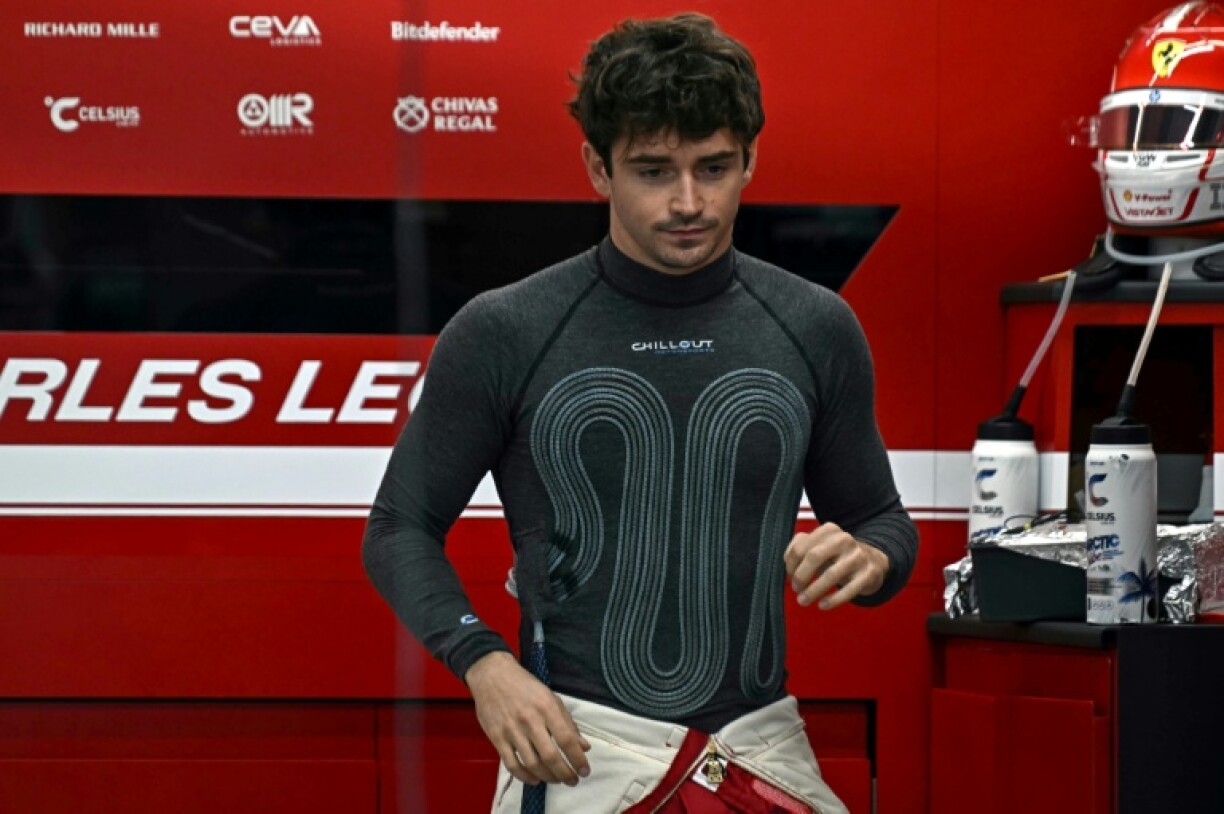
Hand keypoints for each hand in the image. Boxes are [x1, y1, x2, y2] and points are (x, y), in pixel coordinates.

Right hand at [465, 651, 591, 786]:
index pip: (566, 739)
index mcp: (547, 707)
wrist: (491, 675)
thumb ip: (567, 723)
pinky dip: (525, 777)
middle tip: (573, 781)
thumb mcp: (551, 697)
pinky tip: (535, 780)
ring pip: (532, 764)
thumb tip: (584, 747)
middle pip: (550, 756)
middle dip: (565, 774)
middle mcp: (530, 720)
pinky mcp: (497, 738)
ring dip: (547, 777)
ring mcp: (511, 731)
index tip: (585, 771)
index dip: (578, 759)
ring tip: (556, 780)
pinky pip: (512, 764)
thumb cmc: (524, 685)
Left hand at [784, 523, 889, 610]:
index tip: (789, 576)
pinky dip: (833, 600)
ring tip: (803, 601)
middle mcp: (844, 539)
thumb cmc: (837, 556)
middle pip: (814, 557)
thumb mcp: (820, 546)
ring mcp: (858, 556)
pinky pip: (849, 589)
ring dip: (813, 591)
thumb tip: (788, 562)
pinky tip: (822, 605)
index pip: (801, 546)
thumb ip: (799, 548)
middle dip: (801, 576)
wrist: (873, 561)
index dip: (791, 564)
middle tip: (796, 589)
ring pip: (831, 575)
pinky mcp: (869, 573)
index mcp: (829, 530)